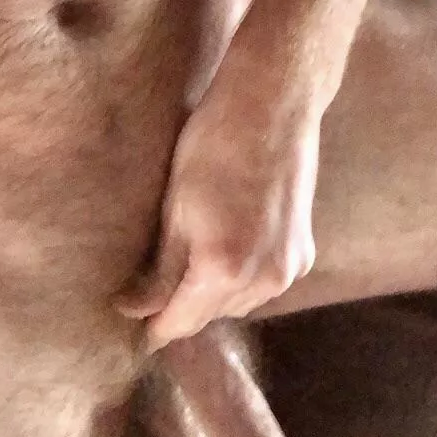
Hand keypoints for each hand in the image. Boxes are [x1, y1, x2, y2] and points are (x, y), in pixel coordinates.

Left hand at [114, 63, 320, 344]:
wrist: (272, 106)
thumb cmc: (213, 147)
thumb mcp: (175, 208)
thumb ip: (160, 268)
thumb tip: (133, 309)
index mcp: (222, 269)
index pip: (181, 322)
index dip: (155, 329)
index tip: (133, 330)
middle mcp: (263, 280)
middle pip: (211, 316)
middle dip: (182, 310)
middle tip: (151, 296)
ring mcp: (289, 268)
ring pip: (240, 303)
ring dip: (213, 296)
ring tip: (187, 271)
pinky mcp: (304, 252)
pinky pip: (264, 284)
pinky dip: (242, 279)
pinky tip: (225, 253)